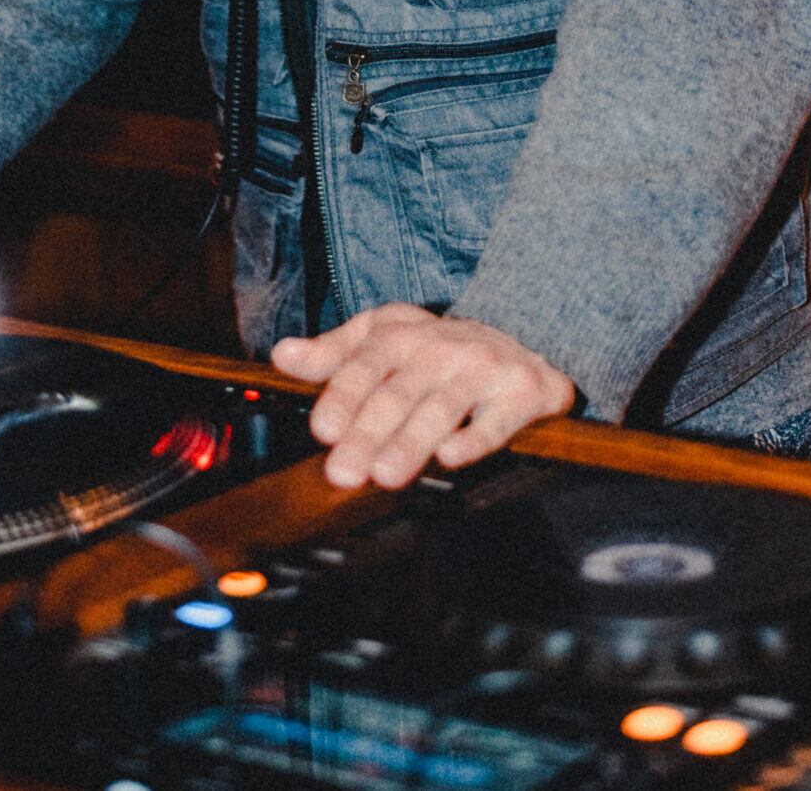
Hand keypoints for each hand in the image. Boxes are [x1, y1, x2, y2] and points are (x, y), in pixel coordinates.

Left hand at [270, 304, 574, 489]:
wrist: (527, 336)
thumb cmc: (441, 346)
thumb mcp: (384, 336)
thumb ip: (333, 352)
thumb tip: (283, 356)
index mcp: (402, 335)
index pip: (366, 365)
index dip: (343, 396)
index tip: (322, 428)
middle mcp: (440, 348)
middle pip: (398, 393)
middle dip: (368, 433)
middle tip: (344, 471)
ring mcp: (481, 369)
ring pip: (441, 408)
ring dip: (412, 441)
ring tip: (386, 474)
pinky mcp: (520, 392)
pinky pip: (496, 420)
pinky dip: (474, 438)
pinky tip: (452, 456)